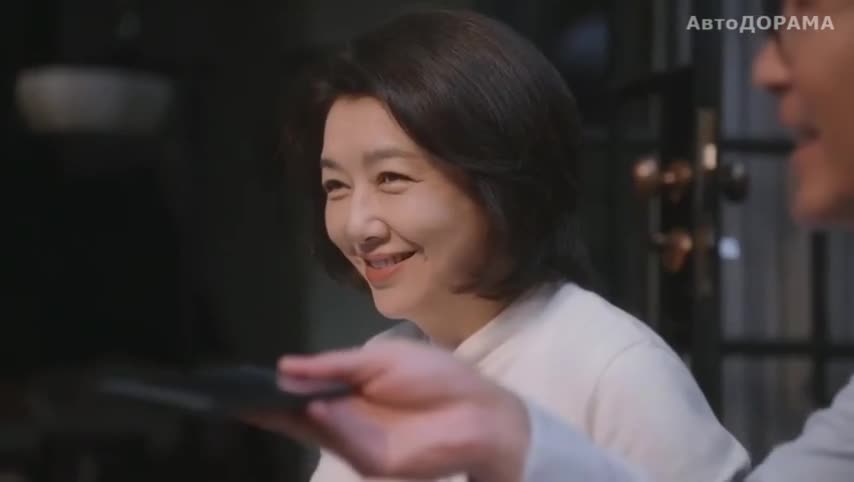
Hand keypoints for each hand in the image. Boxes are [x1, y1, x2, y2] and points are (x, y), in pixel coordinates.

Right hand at [244, 339, 530, 480]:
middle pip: (297, 416)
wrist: (479, 411)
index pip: (302, 391)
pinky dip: (325, 422)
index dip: (273, 388)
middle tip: (228, 396)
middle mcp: (346, 420)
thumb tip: (284, 366)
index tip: (239, 384)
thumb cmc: (436, 378)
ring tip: (252, 396)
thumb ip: (332, 366)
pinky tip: (309, 404)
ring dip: (282, 416)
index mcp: (349, 392)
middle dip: (265, 407)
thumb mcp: (379, 360)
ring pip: (311, 431)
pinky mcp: (371, 460)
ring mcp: (356, 442)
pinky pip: (341, 440)